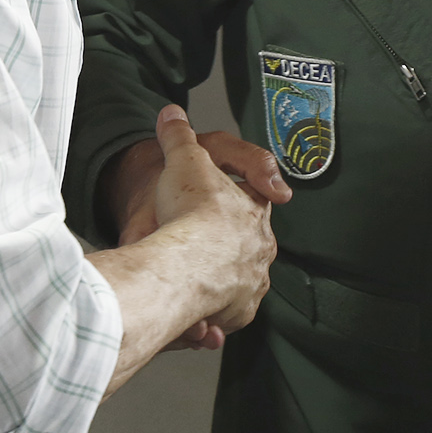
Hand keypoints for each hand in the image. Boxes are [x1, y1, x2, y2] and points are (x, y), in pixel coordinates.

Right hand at [146, 104, 276, 334]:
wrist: (182, 262)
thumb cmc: (187, 211)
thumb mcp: (182, 159)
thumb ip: (178, 136)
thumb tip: (172, 114)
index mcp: (254, 212)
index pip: (253, 201)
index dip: (232, 202)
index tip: (214, 206)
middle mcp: (260, 250)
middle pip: (245, 247)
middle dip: (223, 249)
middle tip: (195, 250)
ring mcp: (250, 284)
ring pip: (235, 283)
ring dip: (218, 285)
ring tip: (189, 286)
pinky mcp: (234, 314)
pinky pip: (222, 315)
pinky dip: (210, 318)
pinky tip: (191, 315)